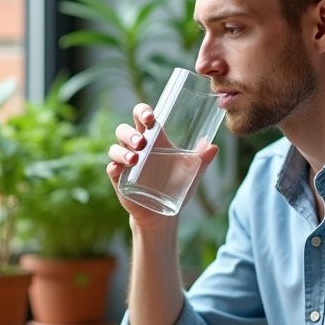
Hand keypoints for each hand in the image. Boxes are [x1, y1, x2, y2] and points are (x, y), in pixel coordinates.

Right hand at [107, 103, 218, 226]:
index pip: (142, 117)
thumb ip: (202, 160)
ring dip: (123, 150)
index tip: (150, 116)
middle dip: (130, 133)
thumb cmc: (176, 186)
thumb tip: (213, 147)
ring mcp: (126, 163)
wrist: (164, 213)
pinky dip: (114, 166)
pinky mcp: (119, 179)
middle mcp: (137, 148)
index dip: (143, 112)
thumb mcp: (192, 172)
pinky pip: (111, 168)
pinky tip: (119, 169)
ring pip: (115, 148)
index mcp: (153, 140)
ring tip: (135, 159)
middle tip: (142, 142)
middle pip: (124, 130)